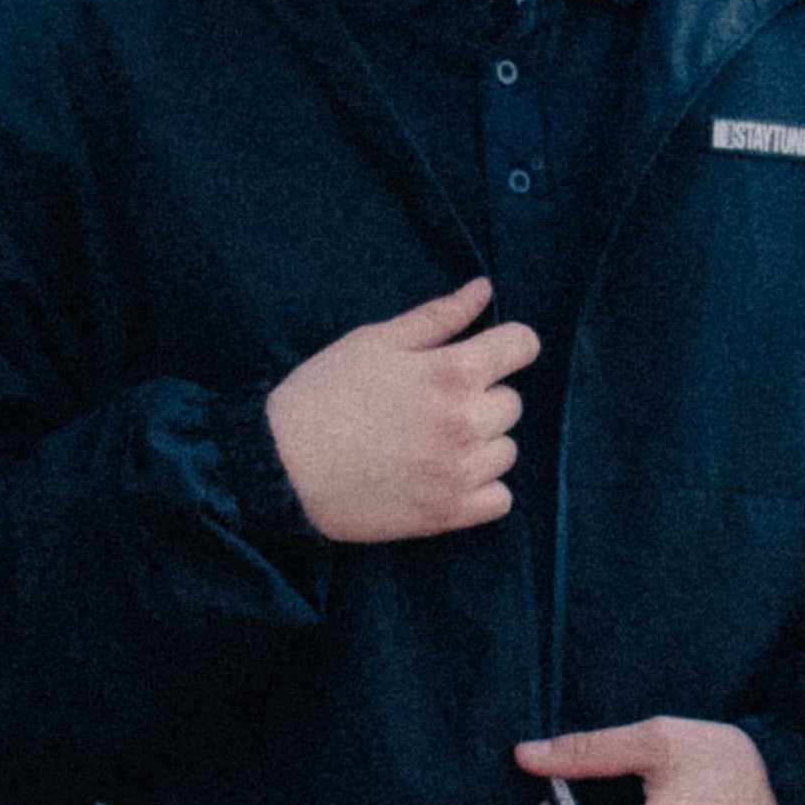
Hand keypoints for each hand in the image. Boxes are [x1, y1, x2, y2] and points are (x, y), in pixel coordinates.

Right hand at [264, 278, 541, 542]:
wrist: (281, 468)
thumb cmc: (322, 395)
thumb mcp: (374, 342)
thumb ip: (437, 317)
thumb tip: (484, 289)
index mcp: (452, 372)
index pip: (522, 345)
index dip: (507, 345)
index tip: (485, 355)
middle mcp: (466, 422)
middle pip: (512, 403)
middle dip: (481, 397)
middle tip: (431, 405)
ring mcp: (460, 472)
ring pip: (506, 451)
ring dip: (481, 444)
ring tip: (432, 444)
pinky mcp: (448, 514)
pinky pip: (500, 499)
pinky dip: (482, 489)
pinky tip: (446, 477)